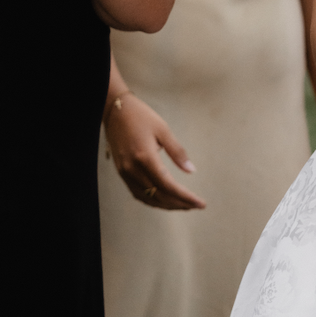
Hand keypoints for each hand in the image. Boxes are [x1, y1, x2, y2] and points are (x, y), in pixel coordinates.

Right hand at [103, 92, 205, 211]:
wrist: (115, 111)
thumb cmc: (140, 116)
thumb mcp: (163, 130)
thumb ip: (177, 152)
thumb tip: (191, 170)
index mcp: (145, 157)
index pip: (168, 185)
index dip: (185, 197)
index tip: (200, 203)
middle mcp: (133, 169)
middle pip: (159, 196)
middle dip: (179, 204)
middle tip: (196, 205)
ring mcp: (125, 173)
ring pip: (148, 198)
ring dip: (167, 205)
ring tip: (184, 205)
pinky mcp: (122, 173)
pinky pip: (138, 193)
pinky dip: (153, 200)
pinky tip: (164, 200)